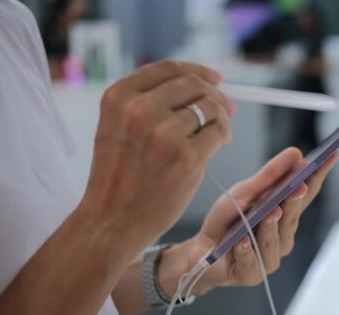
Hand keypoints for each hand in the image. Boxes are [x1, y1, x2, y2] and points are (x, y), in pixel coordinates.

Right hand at [79, 60, 236, 259]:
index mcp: (119, 97)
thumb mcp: (117, 128)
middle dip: (216, 94)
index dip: (198, 71)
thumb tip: (197, 87)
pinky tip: (219, 144)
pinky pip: (218, 131)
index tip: (215, 79)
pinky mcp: (186, 156)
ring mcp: (164, 133)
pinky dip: (224, 135)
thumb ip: (146, 103)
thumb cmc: (119, 177)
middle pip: (194, 84)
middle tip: (227, 108)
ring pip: (210, 107)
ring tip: (220, 132)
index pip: (169, 69)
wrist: (111, 221)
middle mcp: (139, 109)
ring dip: (222, 117)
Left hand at [163, 147, 338, 295]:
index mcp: (284, 216)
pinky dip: (246, 250)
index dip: (319, 176)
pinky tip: (242, 241)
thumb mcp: (244, 192)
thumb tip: (296, 154)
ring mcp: (269, 258)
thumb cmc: (226, 222)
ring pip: (274, 241)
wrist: (200, 252)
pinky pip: (251, 261)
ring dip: (271, 226)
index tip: (332, 155)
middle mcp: (282, 238)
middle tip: (299, 185)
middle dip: (295, 202)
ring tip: (270, 212)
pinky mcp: (251, 274)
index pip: (306, 194)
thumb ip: (269, 176)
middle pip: (292, 218)